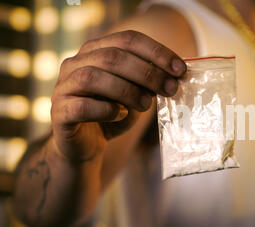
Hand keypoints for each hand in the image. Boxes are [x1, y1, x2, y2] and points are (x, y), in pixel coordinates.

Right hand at [50, 30, 185, 161]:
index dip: (156, 52)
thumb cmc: (113, 114)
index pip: (127, 39)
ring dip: (127, 90)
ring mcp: (64, 86)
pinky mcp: (59, 112)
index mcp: (96, 51)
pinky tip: (120, 114)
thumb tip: (175, 77)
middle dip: (147, 73)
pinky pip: (81, 106)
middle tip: (171, 89)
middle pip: (112, 57)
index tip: (180, 69)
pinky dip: (105, 110)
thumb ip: (149, 83)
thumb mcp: (136, 95)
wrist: (85, 145)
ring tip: (146, 104)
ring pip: (93, 77)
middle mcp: (75, 63)